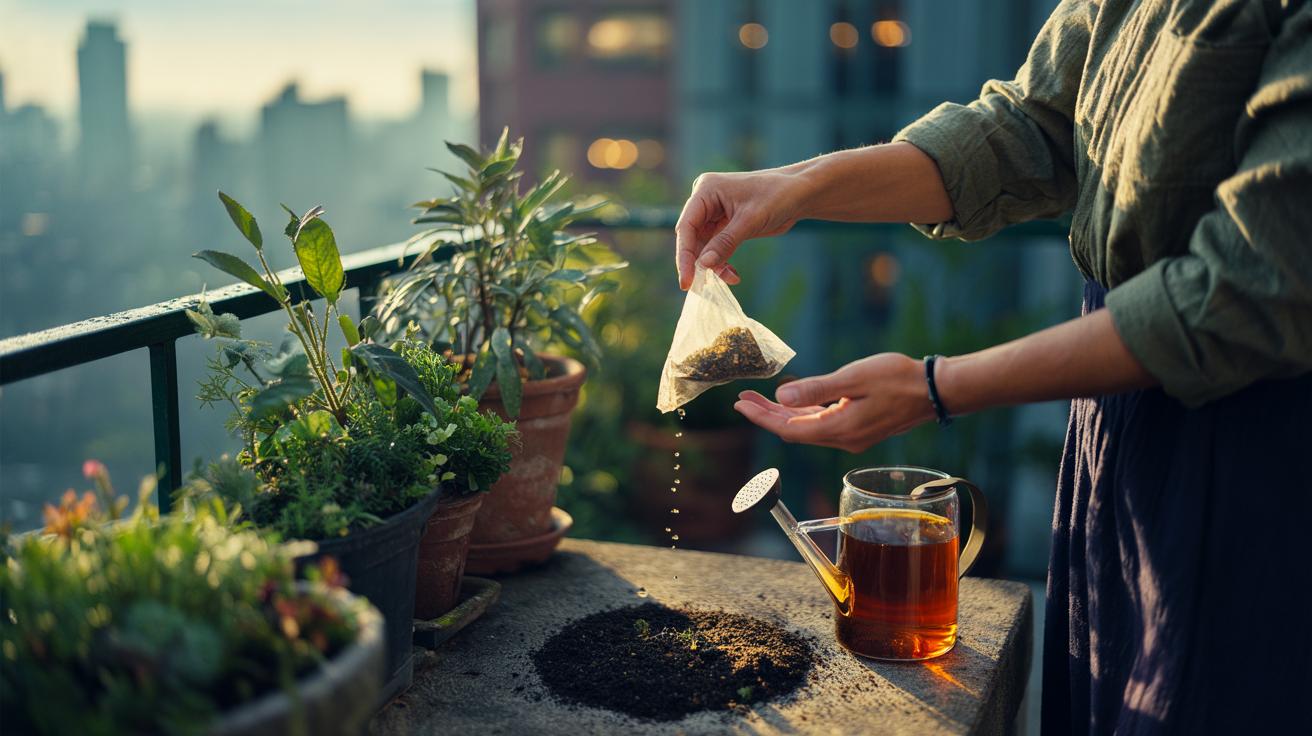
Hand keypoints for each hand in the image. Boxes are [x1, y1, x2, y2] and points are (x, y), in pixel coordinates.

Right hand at [675, 169, 808, 289]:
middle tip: (697, 287)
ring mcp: (714, 214)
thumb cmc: (777, 196)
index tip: (686, 280)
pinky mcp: (725, 226)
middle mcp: (705, 201)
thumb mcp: (751, 220)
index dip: (684, 255)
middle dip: (696, 262)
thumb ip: (725, 242)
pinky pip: (716, 249)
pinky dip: (722, 263)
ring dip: (712, 266)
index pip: (687, 226)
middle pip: (691, 237)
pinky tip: (733, 276)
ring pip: (703, 246)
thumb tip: (703, 265)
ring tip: (728, 279)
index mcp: (706, 190)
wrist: (799, 193)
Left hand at [733, 353, 934, 452]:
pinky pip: (822, 425)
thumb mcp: (853, 378)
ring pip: (807, 429)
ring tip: (759, 400)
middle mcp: (843, 439)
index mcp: (839, 429)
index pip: (788, 429)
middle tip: (742, 400)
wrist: (936, 391)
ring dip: (782, 415)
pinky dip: (803, 415)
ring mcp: (852, 437)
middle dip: (766, 416)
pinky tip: (794, 403)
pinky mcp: (859, 429)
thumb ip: (816, 389)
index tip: (741, 404)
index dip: (762, 418)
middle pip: (794, 431)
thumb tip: (781, 398)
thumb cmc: (898, 379)